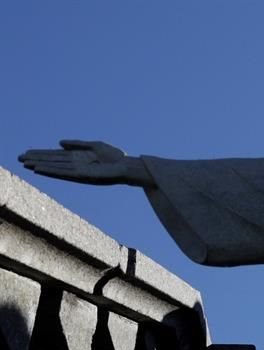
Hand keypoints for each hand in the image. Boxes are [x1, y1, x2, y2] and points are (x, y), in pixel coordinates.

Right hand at [19, 139, 154, 186]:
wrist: (128, 166)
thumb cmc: (115, 157)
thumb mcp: (95, 145)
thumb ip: (77, 144)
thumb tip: (59, 143)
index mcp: (79, 158)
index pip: (56, 156)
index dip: (42, 154)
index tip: (27, 152)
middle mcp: (76, 165)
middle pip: (52, 162)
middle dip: (37, 159)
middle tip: (19, 158)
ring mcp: (78, 171)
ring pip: (55, 168)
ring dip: (40, 166)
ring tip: (26, 164)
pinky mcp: (82, 176)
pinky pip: (63, 173)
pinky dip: (51, 171)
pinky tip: (40, 169)